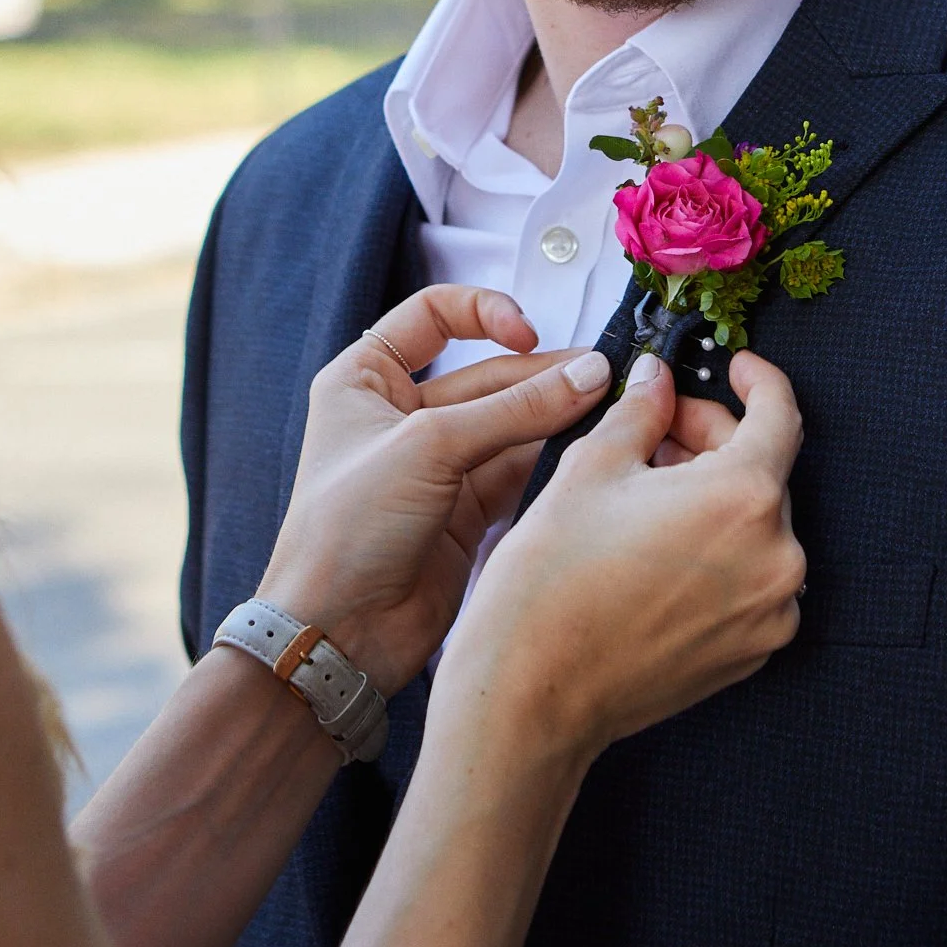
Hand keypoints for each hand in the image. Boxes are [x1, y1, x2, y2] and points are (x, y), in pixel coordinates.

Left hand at [258, 285, 612, 692]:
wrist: (336, 634)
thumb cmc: (347, 529)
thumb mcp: (428, 447)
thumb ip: (514, 408)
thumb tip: (589, 373)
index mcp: (366, 379)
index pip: (433, 315)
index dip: (484, 312)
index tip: (527, 333)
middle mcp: (402, 415)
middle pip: (487, 374)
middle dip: (542, 374)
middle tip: (603, 375)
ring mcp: (437, 464)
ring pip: (511, 423)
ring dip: (556, 415)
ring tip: (610, 407)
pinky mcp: (466, 511)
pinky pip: (519, 469)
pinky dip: (553, 458)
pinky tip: (589, 448)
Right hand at [436, 349, 805, 766]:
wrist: (533, 694)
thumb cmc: (553, 581)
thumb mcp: (591, 468)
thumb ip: (641, 412)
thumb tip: (658, 381)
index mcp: (744, 498)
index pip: (780, 416)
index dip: (759, 380)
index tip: (736, 368)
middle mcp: (777, 557)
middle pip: (763, 471)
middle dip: (712, 441)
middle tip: (655, 432)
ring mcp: (770, 613)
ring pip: (756, 527)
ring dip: (713, 497)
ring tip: (647, 495)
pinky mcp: (753, 652)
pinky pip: (751, 579)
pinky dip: (718, 551)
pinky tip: (659, 548)